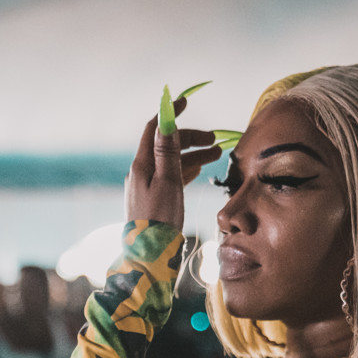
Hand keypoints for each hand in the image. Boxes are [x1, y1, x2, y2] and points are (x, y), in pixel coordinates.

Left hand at [125, 97, 221, 228]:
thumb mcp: (168, 182)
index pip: (154, 129)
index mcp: (141, 165)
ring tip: (216, 155)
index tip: (186, 101)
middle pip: (166, 145)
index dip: (169, 114)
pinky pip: (170, 177)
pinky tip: (199, 170)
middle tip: (214, 140)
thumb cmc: (159, 220)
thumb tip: (166, 122)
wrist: (149, 256)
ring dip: (192, 155)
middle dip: (190, 138)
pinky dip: (185, 170)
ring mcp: (146, 186)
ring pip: (171, 162)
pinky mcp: (153, 200)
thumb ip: (167, 152)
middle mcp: (141, 173)